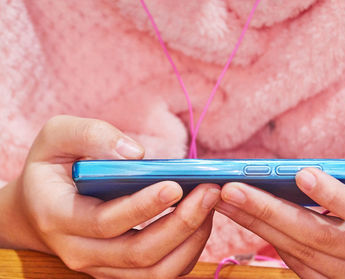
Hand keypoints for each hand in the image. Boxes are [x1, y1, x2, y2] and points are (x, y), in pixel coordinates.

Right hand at [0, 115, 220, 278]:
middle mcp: (80, 252)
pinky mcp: (119, 270)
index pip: (106, 222)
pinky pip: (160, 273)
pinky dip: (187, 251)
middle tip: (210, 191)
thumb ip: (91, 136)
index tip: (176, 185)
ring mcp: (101, 267)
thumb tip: (136, 154)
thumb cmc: (51, 168)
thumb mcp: (57, 137)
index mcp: (59, 217)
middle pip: (138, 254)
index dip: (143, 206)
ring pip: (155, 272)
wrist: (36, 208)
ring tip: (210, 205)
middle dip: (181, 224)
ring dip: (190, 241)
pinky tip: (200, 220)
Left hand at [216, 140, 344, 277]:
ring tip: (230, 203)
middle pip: (321, 238)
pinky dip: (278, 246)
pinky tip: (253, 223)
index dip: (334, 196)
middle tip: (232, 190)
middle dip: (270, 212)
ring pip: (306, 255)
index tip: (301, 174)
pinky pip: (306, 269)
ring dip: (262, 228)